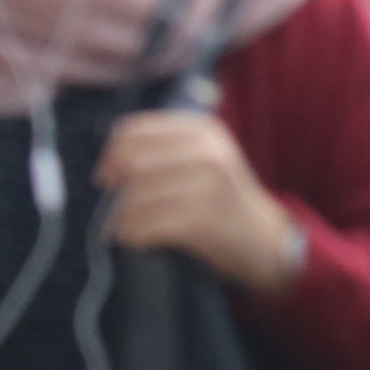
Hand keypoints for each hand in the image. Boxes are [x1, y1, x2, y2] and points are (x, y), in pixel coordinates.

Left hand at [99, 110, 302, 293]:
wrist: (262, 236)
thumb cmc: (220, 196)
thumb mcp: (202, 157)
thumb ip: (161, 149)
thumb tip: (110, 161)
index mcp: (201, 130)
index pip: (134, 131)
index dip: (111, 153)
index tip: (108, 175)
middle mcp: (207, 152)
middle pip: (131, 163)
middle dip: (115, 187)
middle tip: (115, 205)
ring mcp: (207, 186)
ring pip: (136, 196)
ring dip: (122, 217)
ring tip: (126, 227)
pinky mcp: (202, 220)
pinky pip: (147, 225)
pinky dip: (134, 235)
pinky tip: (138, 239)